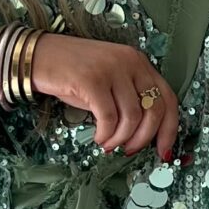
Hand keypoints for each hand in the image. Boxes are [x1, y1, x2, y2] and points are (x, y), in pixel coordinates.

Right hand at [30, 31, 180, 161]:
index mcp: (138, 62)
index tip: (163, 151)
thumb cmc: (72, 73)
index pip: (168, 98)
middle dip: (144, 138)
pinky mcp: (92, 80)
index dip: (169, 129)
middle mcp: (130, 62)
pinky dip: (105, 134)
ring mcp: (112, 69)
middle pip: (155, 110)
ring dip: (121, 139)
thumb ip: (129, 98)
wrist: (38, 56)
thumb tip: (144, 134)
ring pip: (132, 117)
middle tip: (129, 150)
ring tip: (108, 144)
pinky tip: (98, 138)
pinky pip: (109, 118)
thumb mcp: (109, 80)